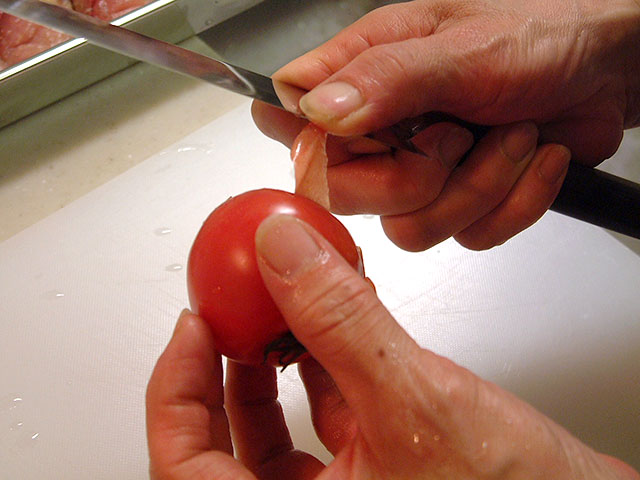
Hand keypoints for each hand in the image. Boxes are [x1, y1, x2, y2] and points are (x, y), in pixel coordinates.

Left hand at [146, 214, 639, 478]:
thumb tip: (285, 252)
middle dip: (219, 370)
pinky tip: (332, 325)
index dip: (174, 393)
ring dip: (273, 362)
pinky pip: (328, 419)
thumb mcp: (416, 401)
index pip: (186, 470)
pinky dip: (323, 366)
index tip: (190, 327)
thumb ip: (341, 321)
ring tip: (275, 308)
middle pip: (222, 448)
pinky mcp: (380, 473)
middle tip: (222, 311)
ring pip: (276, 433)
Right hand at [253, 0, 639, 250]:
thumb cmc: (538, 37)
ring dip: (476, 190)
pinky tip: (531, 160)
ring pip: (408, 228)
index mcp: (365, 76)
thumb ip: (386, 78)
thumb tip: (318, 110)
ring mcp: (418, 172)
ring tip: (513, 139)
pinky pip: (465, 237)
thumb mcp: (464, 48)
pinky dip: (512, 204)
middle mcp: (383, 129)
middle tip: (456, 138)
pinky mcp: (457, 203)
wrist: (606, 73)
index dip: (314, 147)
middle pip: (344, 194)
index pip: (293, 122)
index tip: (371, 140)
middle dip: (414, 180)